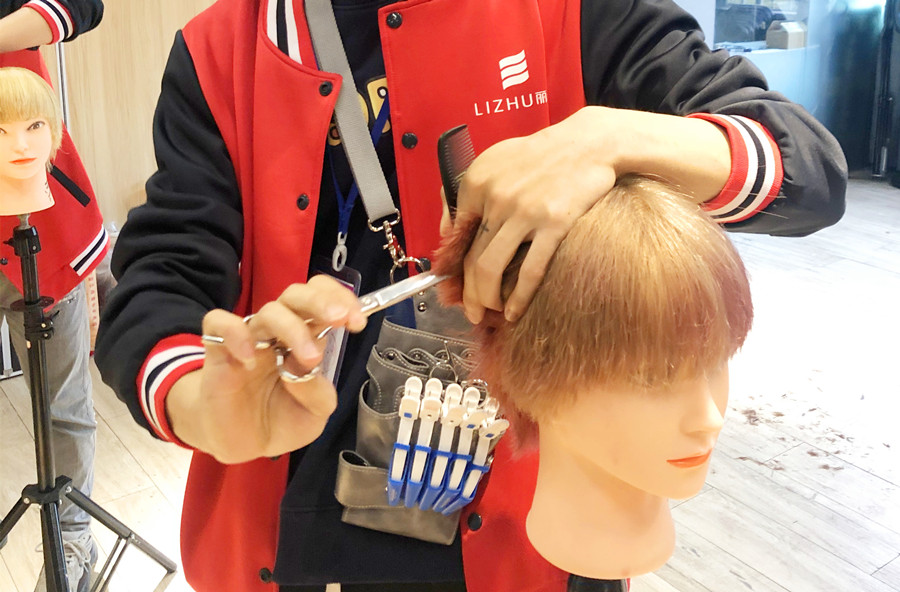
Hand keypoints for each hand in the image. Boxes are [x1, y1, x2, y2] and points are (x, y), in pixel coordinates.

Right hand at [166, 275, 366, 463]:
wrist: (244, 445)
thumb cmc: (282, 420)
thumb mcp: (314, 414)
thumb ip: (318, 392)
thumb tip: (304, 366)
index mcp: (307, 338)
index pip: (322, 298)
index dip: (341, 299)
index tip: (358, 322)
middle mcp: (280, 332)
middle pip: (296, 295)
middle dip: (321, 301)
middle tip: (339, 318)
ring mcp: (249, 340)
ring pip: (268, 311)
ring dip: (293, 328)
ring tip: (307, 359)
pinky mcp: (217, 353)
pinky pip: (218, 324)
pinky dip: (234, 333)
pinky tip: (249, 359)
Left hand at [454, 109, 615, 322]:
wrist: (588, 143)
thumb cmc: (541, 155)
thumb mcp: (494, 161)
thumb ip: (468, 192)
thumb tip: (448, 231)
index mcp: (476, 182)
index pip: (456, 236)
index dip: (455, 267)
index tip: (458, 284)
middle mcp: (495, 197)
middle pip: (471, 259)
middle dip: (468, 294)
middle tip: (470, 311)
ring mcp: (524, 212)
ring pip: (491, 269)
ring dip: (487, 299)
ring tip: (490, 312)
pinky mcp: (554, 224)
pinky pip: (530, 271)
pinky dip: (519, 298)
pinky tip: (515, 311)